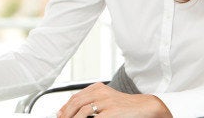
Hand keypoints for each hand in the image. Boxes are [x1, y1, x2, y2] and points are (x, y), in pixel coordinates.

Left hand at [57, 82, 171, 117]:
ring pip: (82, 111)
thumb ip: (93, 101)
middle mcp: (101, 93)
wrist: (143, 106)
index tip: (60, 114)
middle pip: (76, 102)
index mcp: (98, 88)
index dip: (65, 106)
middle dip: (66, 113)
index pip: (76, 96)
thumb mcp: (107, 98)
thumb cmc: (125, 105)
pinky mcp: (111, 112)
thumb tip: (77, 110)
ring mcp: (106, 102)